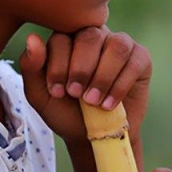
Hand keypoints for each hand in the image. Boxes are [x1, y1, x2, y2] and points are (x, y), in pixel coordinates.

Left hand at [18, 25, 151, 145]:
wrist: (91, 136)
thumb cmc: (64, 111)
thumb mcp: (40, 95)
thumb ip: (31, 67)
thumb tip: (33, 38)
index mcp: (67, 39)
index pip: (62, 37)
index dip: (58, 65)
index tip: (57, 92)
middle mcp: (94, 35)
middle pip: (90, 36)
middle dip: (81, 69)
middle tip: (76, 95)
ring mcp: (119, 44)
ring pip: (116, 45)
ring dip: (102, 76)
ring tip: (92, 101)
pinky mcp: (140, 58)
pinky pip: (134, 61)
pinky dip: (120, 85)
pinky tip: (108, 104)